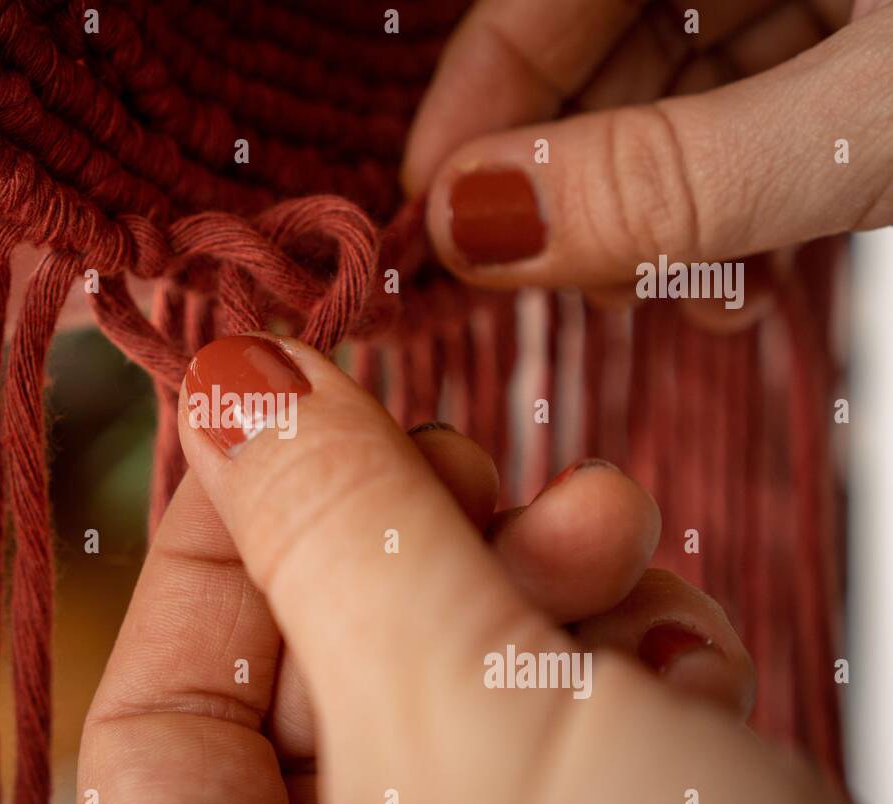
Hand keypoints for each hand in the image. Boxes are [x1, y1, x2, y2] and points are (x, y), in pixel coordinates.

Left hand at [76, 335, 859, 803]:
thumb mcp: (458, 703)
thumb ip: (334, 532)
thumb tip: (229, 380)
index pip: (160, 701)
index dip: (219, 536)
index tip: (280, 402)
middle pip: (321, 667)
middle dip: (417, 543)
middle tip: (492, 477)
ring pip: (459, 671)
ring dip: (544, 578)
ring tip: (616, 545)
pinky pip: (567, 718)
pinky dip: (625, 653)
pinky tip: (685, 656)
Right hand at [403, 0, 892, 310]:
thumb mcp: (867, 126)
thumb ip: (672, 174)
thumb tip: (475, 224)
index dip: (471, 105)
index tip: (430, 223)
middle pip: (598, 57)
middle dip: (577, 187)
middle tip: (580, 285)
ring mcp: (819, 1)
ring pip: (666, 109)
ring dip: (655, 225)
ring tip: (693, 298)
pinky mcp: (850, 63)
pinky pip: (742, 134)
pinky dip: (726, 219)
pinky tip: (744, 283)